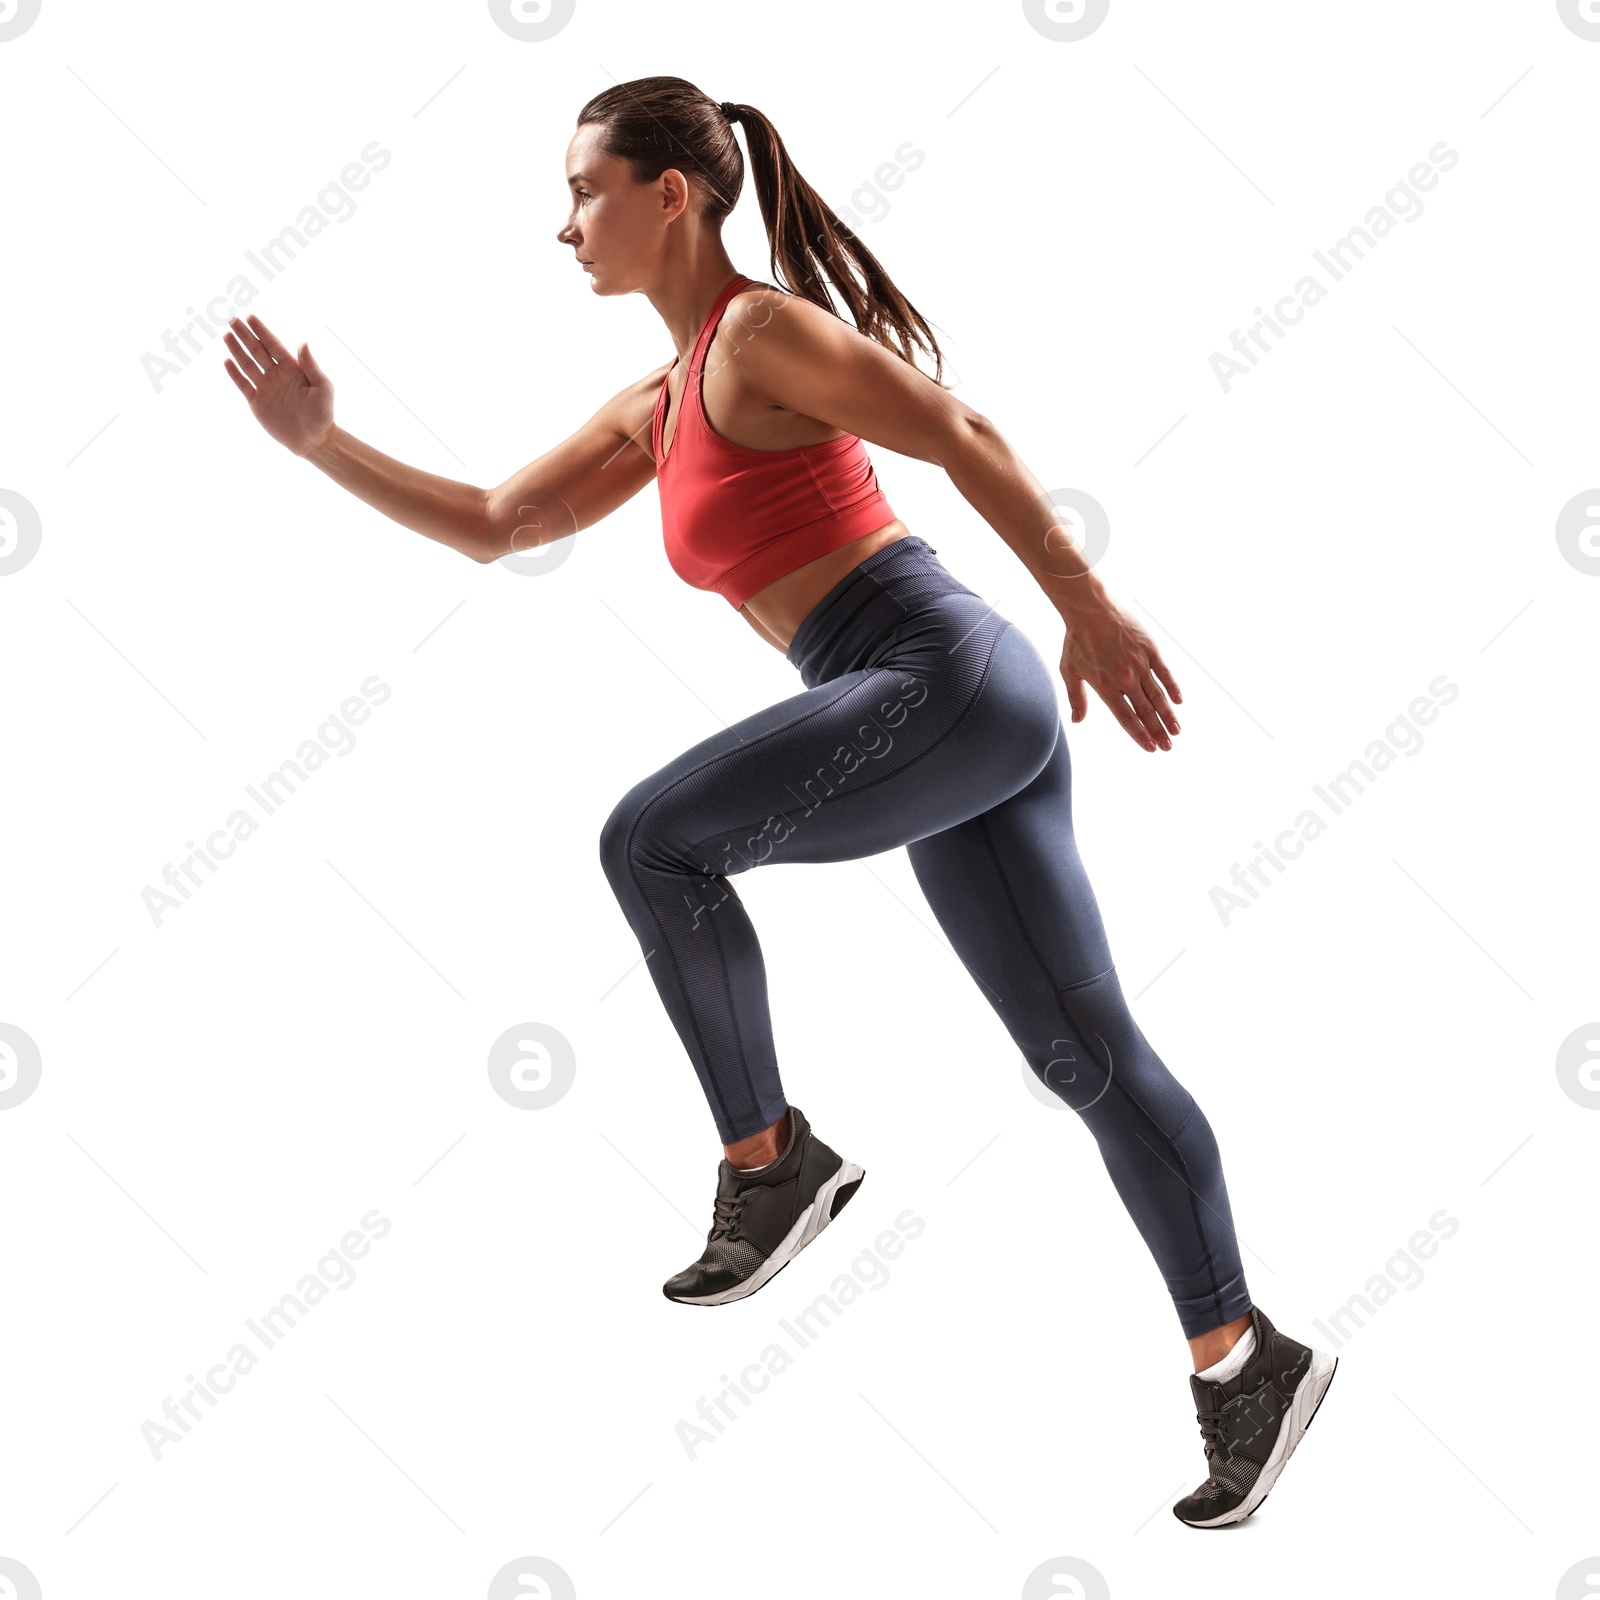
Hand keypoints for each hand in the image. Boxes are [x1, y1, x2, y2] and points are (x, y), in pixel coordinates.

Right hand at [222, 314, 334, 455]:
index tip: (250, 317)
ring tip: (227, 334)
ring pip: (248, 364)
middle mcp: (276, 375)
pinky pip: (243, 385)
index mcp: (292, 368)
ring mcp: (265, 388)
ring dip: (237, 350)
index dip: (262, 331)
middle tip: (232, 319)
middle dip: (245, 335)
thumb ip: (311, 365)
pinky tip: (227, 361)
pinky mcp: (257, 402)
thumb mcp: (323, 387)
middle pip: (257, 351)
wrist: (314, 439)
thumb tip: (303, 342)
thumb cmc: (323, 413)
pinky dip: (235, 374)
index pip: (274, 345)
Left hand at [1059, 602, 1181, 751]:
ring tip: (1177, 732)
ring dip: (1168, 715)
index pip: (1126, 718)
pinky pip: (1165, 672)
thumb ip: (1076, 698)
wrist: (1090, 608)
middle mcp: (1125, 679)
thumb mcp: (1069, 670)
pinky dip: (1173, 687)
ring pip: (1157, 696)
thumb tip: (1077, 721)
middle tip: (1168, 747)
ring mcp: (1139, 663)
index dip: (1139, 734)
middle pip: (1145, 711)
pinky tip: (1179, 701)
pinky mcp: (1150, 648)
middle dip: (1158, 731)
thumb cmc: (1077, 640)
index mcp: (1105, 687)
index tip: (1150, 747)